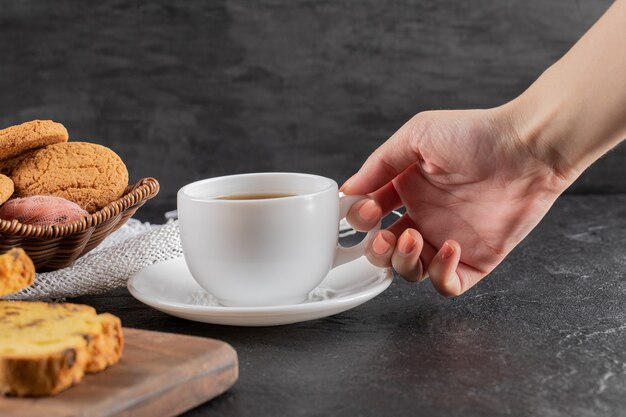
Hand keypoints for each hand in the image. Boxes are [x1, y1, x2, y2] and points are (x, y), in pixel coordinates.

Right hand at [342, 106, 569, 295]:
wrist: (526, 147)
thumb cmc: (474, 134)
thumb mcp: (416, 136)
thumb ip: (379, 164)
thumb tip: (349, 190)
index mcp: (407, 191)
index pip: (371, 217)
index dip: (361, 220)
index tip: (365, 210)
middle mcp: (425, 218)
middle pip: (386, 252)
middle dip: (376, 250)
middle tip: (383, 235)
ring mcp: (448, 240)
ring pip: (411, 272)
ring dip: (402, 262)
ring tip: (413, 237)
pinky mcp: (476, 258)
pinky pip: (448, 285)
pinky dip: (441, 275)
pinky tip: (449, 247)